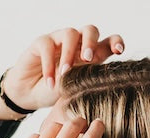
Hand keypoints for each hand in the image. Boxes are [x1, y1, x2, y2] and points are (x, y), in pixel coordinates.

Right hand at [1, 25, 124, 110]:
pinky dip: (49, 65)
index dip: (115, 42)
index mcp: (91, 55)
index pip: (108, 42)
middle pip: (90, 30)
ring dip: (69, 54)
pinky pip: (47, 45)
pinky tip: (50, 82)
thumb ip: (90, 84)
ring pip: (70, 33)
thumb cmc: (57, 93)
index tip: (119, 51)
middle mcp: (77, 44)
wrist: (30, 95)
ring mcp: (59, 41)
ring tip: (65, 74)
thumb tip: (107, 86)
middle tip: (87, 59)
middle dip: (91, 42)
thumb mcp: (77, 91)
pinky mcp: (41, 43)